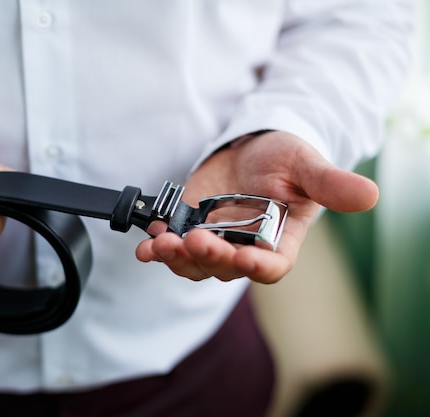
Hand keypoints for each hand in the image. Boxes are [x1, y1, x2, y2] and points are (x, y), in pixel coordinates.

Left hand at [135, 131, 377, 283]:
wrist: (251, 147)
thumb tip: (370, 195)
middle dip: (210, 257)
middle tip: (195, 241)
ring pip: (195, 263)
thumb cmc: (286, 157)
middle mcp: (246, 245)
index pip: (271, 266)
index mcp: (280, 239)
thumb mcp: (307, 165)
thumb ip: (330, 184)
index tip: (244, 257)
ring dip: (177, 258)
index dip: (257, 267)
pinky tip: (147, 241)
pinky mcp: (189, 226)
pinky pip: (173, 245)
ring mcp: (215, 238)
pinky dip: (157, 246)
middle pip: (227, 268)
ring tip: (161, 244)